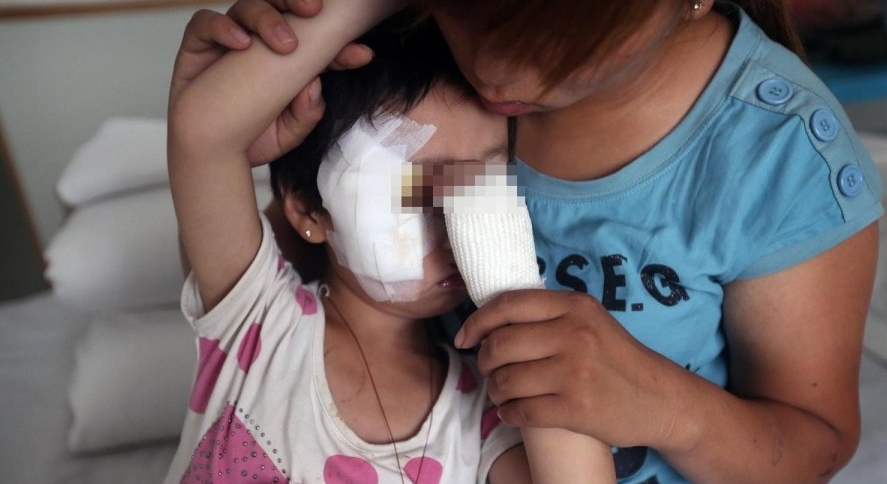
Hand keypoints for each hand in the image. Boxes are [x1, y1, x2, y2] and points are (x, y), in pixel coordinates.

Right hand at [169, 0, 375, 163]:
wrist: (209, 158)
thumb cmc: (249, 139)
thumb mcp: (288, 133)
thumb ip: (306, 113)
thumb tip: (314, 87)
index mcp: (287, 59)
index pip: (316, 40)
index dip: (339, 43)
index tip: (361, 55)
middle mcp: (259, 42)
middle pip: (279, 5)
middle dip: (298, 2)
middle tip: (315, 12)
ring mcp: (229, 40)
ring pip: (247, 6)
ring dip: (268, 17)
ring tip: (285, 44)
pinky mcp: (198, 44)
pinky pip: (205, 23)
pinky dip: (223, 28)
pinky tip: (241, 43)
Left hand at [455, 289, 685, 448]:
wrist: (660, 399)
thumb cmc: (617, 359)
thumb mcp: (590, 320)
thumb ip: (549, 315)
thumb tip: (492, 319)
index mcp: (574, 306)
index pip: (508, 305)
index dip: (477, 322)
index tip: (464, 337)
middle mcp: (574, 335)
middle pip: (500, 345)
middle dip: (484, 361)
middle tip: (489, 370)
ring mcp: (574, 373)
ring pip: (505, 381)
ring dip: (495, 391)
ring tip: (502, 393)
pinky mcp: (576, 409)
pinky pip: (521, 412)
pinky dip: (508, 414)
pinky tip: (512, 413)